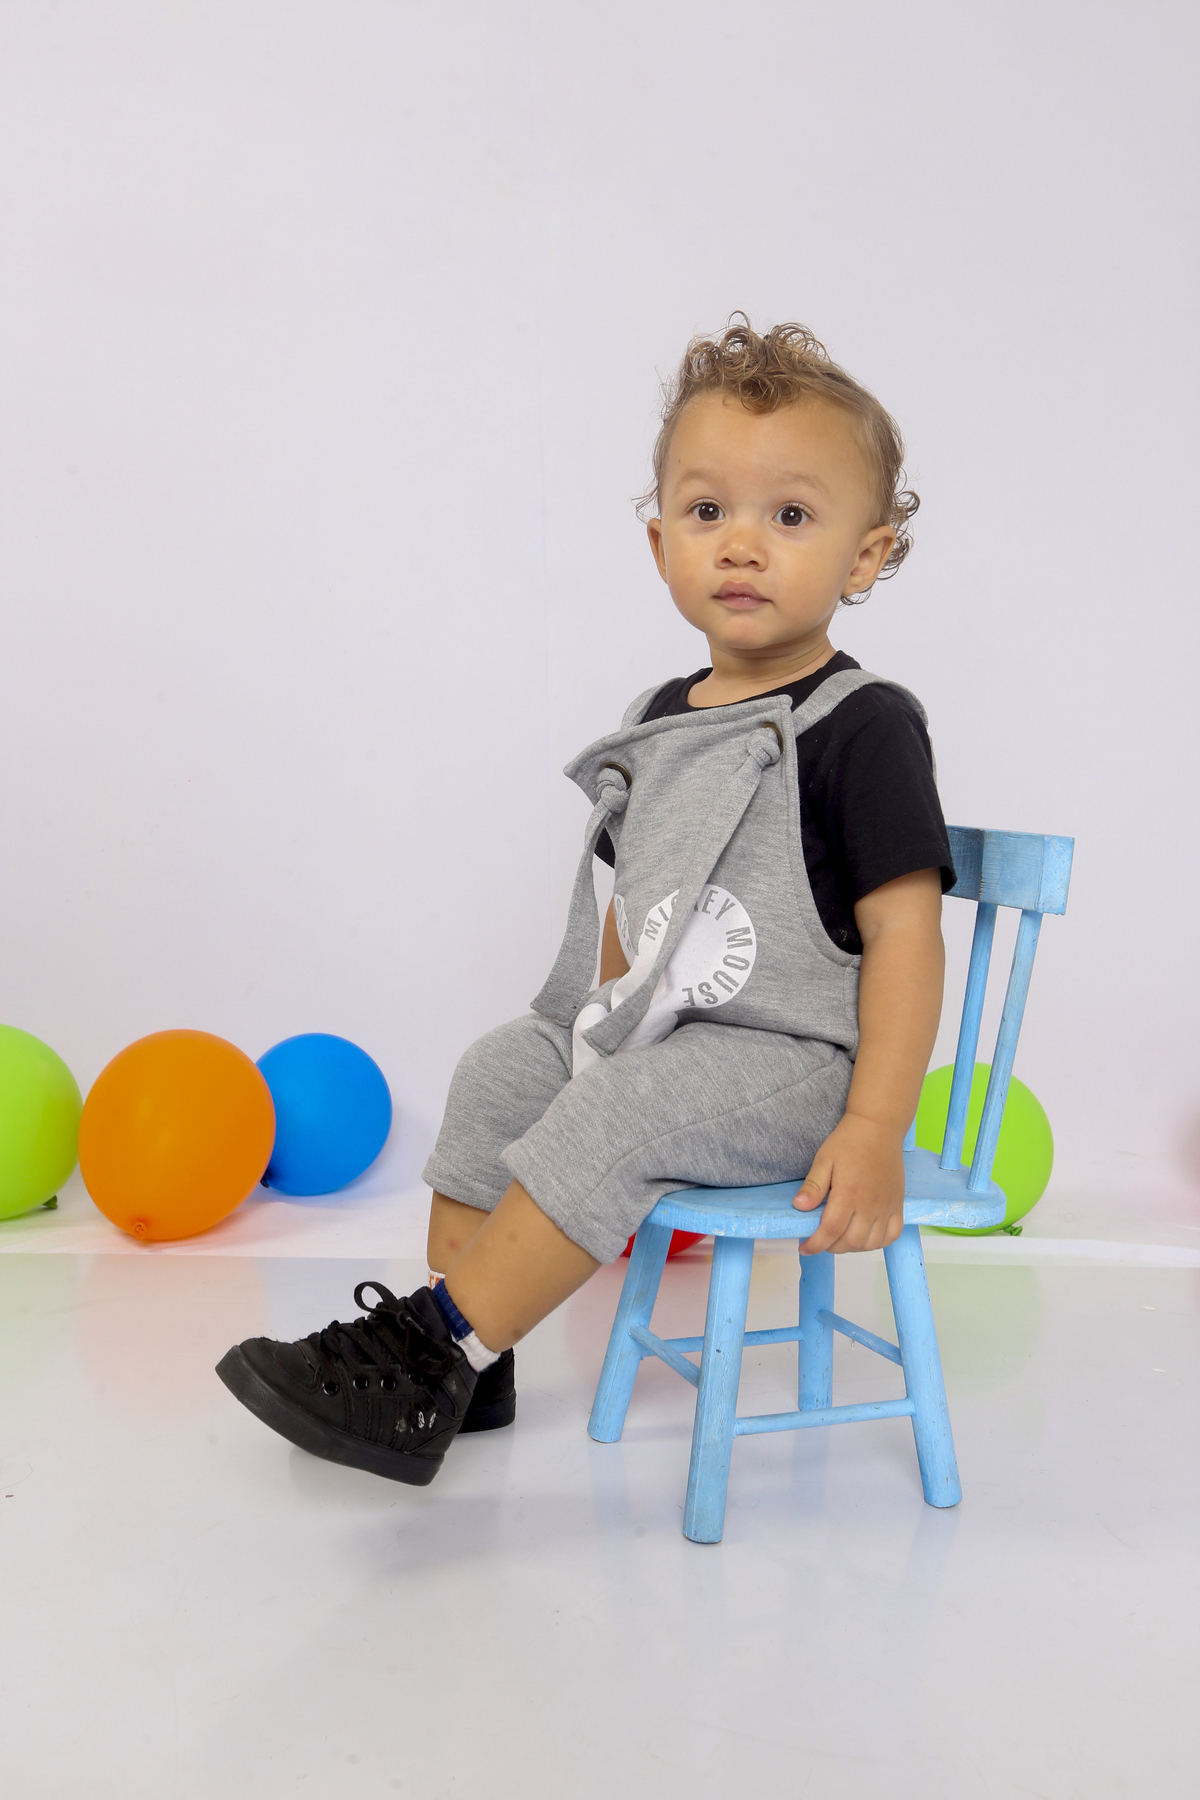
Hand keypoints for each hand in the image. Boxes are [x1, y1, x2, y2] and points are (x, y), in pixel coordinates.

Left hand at [793, 1114, 905, 1253]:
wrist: (879, 1127)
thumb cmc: (849, 1142)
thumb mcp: (824, 1159)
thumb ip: (813, 1186)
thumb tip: (799, 1207)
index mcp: (849, 1193)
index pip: (831, 1230)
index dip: (815, 1244)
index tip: (804, 1248)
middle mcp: (870, 1204)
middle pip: (851, 1241)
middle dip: (831, 1247)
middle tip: (820, 1239)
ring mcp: (887, 1206)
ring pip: (871, 1243)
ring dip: (853, 1247)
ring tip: (840, 1237)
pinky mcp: (898, 1204)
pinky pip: (892, 1234)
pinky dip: (878, 1242)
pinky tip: (864, 1236)